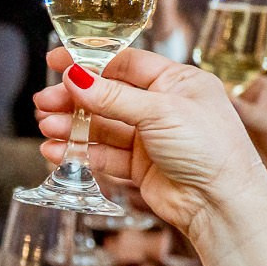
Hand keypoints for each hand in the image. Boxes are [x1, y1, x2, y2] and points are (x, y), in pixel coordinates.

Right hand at [33, 47, 266, 240]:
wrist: (222, 204)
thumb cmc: (211, 150)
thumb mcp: (160, 113)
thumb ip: (113, 97)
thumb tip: (75, 77)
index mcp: (178, 82)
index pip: (126, 63)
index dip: (90, 61)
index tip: (57, 60)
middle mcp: (163, 107)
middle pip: (107, 95)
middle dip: (74, 98)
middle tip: (44, 101)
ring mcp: (150, 137)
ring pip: (101, 126)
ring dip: (72, 125)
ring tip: (47, 126)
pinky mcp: (140, 166)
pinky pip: (102, 154)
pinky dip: (78, 152)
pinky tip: (56, 151)